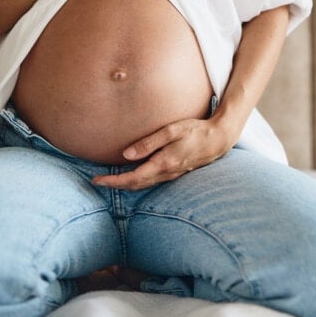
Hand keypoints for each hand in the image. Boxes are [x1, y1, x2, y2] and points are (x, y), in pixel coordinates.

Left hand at [91, 118, 237, 190]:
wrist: (218, 139)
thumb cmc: (195, 131)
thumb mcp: (171, 131)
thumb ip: (148, 143)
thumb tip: (126, 155)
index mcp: (163, 163)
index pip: (132, 178)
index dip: (113, 181)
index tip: (97, 180)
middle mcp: (166, 173)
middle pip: (135, 185)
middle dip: (115, 185)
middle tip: (97, 181)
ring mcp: (172, 175)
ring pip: (143, 185)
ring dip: (126, 184)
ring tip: (110, 180)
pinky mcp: (175, 172)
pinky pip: (152, 181)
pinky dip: (138, 181)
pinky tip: (132, 175)